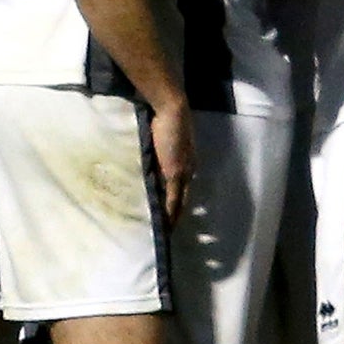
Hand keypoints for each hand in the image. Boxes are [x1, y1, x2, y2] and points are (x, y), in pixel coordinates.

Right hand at [151, 97, 194, 225]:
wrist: (173, 111)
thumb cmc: (167, 120)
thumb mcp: (165, 142)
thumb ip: (162, 154)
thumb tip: (153, 165)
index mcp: (188, 163)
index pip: (184, 188)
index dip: (179, 202)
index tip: (173, 214)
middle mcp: (189, 171)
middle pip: (185, 199)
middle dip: (179, 215)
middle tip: (172, 231)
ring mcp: (184, 173)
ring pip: (181, 202)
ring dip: (174, 217)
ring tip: (167, 232)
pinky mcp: (175, 173)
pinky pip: (173, 198)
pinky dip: (169, 211)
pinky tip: (165, 223)